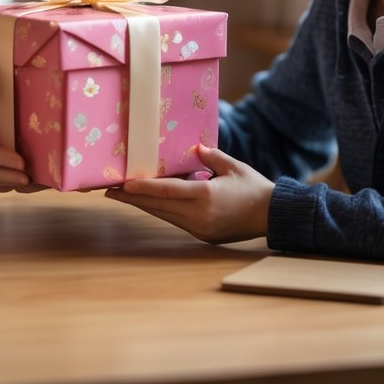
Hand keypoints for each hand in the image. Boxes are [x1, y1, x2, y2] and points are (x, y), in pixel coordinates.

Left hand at [104, 145, 273, 243]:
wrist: (273, 216)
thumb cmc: (254, 187)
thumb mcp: (233, 166)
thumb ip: (210, 156)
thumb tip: (194, 148)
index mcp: (206, 196)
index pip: (166, 192)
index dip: (142, 188)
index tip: (123, 184)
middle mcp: (199, 215)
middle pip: (159, 206)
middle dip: (134, 199)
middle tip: (110, 190)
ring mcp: (200, 228)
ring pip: (165, 216)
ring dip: (145, 206)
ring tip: (124, 196)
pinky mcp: (203, 235)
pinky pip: (176, 221)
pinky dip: (162, 211)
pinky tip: (151, 203)